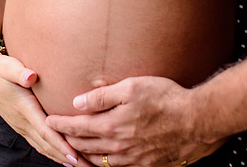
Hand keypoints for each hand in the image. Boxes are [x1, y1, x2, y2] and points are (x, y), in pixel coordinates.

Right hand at [0, 53, 92, 165]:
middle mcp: (22, 122)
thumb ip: (20, 72)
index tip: (76, 156)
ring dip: (61, 158)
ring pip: (43, 147)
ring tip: (81, 166)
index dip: (61, 145)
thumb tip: (31, 76)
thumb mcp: (8, 66)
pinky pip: (39, 144)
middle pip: (47, 145)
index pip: (45, 131)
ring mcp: (21, 126)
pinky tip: (64, 157)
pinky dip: (52, 152)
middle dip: (67, 158)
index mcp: (23, 108)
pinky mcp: (21, 126)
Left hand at [46, 76, 223, 166]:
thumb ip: (102, 96)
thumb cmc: (166, 98)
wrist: (197, 121)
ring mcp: (132, 158)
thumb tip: (77, 102)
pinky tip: (104, 160)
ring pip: (99, 161)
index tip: (49, 121)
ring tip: (75, 150)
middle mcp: (119, 146)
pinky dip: (105, 164)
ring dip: (84, 155)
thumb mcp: (131, 87)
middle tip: (56, 136)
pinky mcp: (146, 164)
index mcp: (112, 126)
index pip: (78, 127)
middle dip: (68, 141)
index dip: (61, 124)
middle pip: (85, 146)